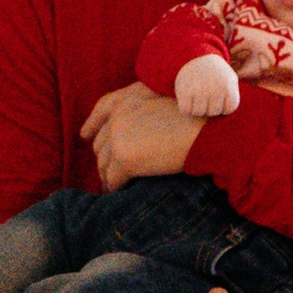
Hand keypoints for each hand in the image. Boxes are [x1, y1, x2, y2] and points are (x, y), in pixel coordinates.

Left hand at [83, 83, 203, 189]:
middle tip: (110, 171)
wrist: (207, 132)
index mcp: (128, 100)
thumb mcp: (168, 101)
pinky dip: (116, 187)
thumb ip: (148, 108)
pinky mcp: (125, 160)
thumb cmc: (198, 118)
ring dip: (108, 175)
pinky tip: (122, 192)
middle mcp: (118, 117)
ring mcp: (119, 139)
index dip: (92, 124)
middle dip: (105, 157)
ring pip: (104, 164)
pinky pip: (113, 180)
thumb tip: (140, 129)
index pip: (101, 109)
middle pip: (101, 142)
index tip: (85, 135)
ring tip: (114, 185)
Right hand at [166, 55, 240, 121]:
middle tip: (205, 94)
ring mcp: (200, 89)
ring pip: (199, 112)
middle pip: (213, 112)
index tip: (219, 97)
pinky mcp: (185, 91)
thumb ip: (232, 95)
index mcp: (229, 85)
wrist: (194, 54)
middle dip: (209, 106)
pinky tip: (187, 97)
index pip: (229, 109)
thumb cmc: (215, 72)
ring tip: (196, 95)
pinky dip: (185, 107)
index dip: (223, 105)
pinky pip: (185, 110)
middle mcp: (215, 87)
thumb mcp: (230, 78)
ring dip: (196, 107)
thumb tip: (231, 116)